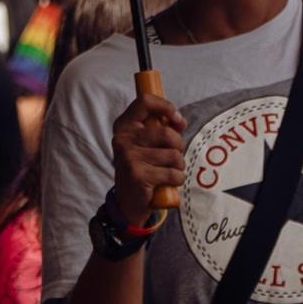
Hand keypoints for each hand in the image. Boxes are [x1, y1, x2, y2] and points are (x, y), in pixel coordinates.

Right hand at [109, 92, 184, 225]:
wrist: (128, 201)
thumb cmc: (144, 167)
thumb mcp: (148, 144)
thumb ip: (162, 128)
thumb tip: (179, 121)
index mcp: (124, 125)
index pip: (145, 102)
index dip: (166, 107)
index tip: (177, 120)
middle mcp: (122, 138)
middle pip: (168, 134)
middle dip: (179, 147)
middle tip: (172, 158)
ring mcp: (128, 157)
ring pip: (174, 155)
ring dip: (179, 166)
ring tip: (168, 172)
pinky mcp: (137, 175)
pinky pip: (173, 173)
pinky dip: (177, 180)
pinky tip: (166, 183)